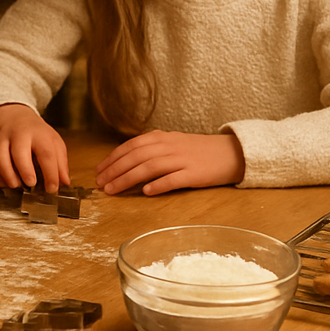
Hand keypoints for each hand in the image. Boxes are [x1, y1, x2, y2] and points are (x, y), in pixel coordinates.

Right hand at [0, 103, 70, 192]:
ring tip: (16, 185)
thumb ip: (60, 161)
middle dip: (26, 171)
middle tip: (31, 184)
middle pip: (20, 152)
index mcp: (39, 133)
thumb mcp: (51, 140)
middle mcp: (19, 135)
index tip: (52, 188)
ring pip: (0, 158)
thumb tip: (64, 182)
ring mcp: (1, 139)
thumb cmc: (33, 132)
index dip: (51, 173)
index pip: (47, 153)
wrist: (9, 112)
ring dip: (8, 174)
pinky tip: (5, 181)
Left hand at [94, 130, 245, 195]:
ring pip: (149, 167)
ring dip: (127, 179)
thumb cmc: (197, 151)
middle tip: (100, 184)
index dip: (112, 158)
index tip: (98, 171)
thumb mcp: (172, 144)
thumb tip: (125, 161)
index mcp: (162, 138)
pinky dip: (158, 184)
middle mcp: (169, 146)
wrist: (230, 153)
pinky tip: (146, 192)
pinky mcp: (194, 173)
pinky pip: (173, 179)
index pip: (131, 146)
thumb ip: (151, 150)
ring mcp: (181, 159)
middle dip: (114, 170)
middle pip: (136, 157)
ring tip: (113, 190)